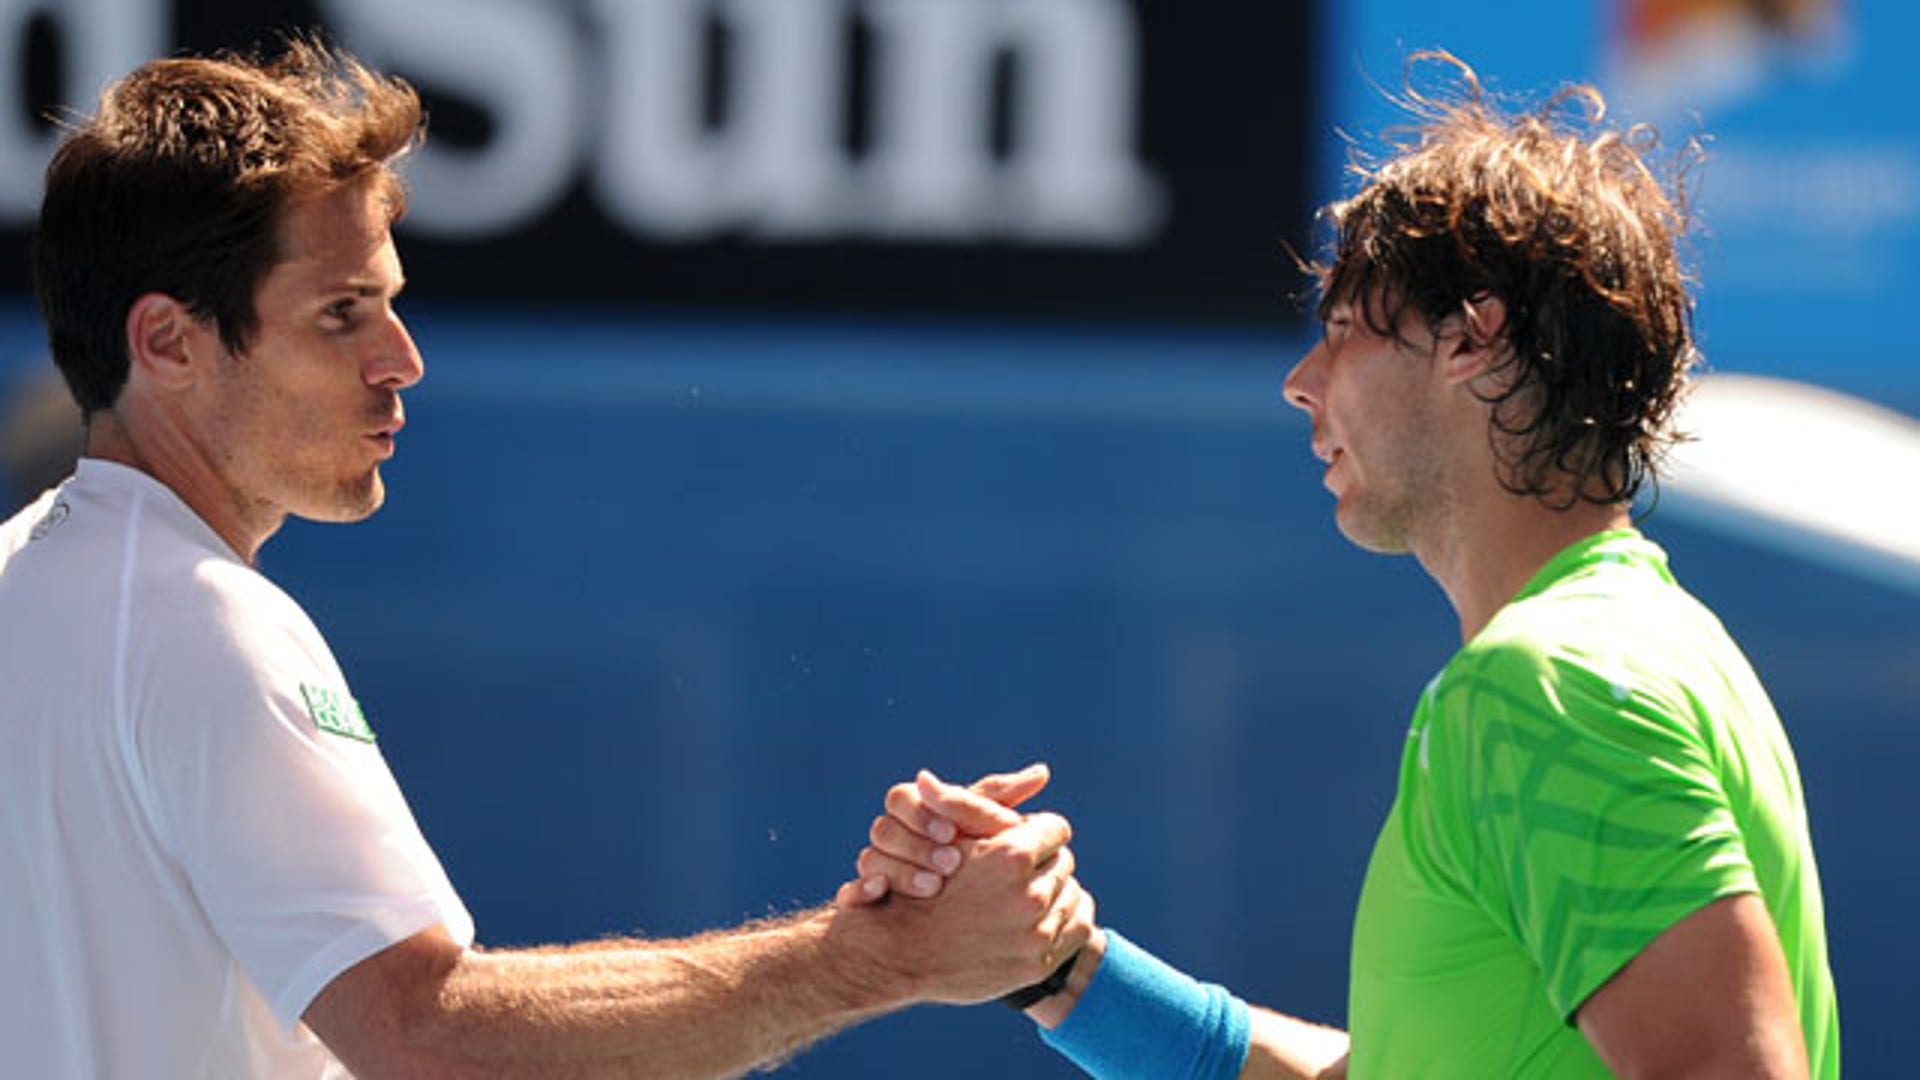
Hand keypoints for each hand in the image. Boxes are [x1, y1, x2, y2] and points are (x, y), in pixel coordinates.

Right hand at [829, 806, 1097, 1005]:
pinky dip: (1066, 917)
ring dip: (1056, 889)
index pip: (1055, 828)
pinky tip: (1046, 914)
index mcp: (1012, 857)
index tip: (1023, 837)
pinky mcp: (1038, 964)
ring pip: (1073, 894)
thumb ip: (995, 801)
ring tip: (1030, 891)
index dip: (1037, 830)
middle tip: (1022, 867)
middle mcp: (1030, 897)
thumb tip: (1043, 771)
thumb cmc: (922, 880)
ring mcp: (1035, 935)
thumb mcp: (951, 832)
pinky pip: (1079, 928)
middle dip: (1044, 861)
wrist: (901, 950)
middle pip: (1064, 861)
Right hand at [837, 764, 1049, 906]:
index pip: (902, 798)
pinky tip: (886, 898)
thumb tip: (1043, 773)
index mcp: (909, 807)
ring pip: (868, 858)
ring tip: (934, 887)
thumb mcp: (981, 826)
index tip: (953, 832)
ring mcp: (872, 866)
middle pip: (883, 828)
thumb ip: (1002, 802)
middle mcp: (886, 834)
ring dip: (901, 871)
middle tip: (951, 863)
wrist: (935, 913)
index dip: (925, 813)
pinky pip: (849, 892)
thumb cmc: (965, 853)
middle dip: (918, 845)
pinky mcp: (861, 897)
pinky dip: (862, 892)